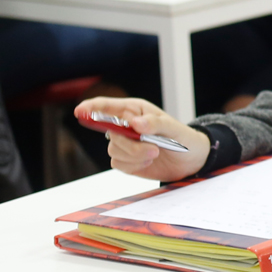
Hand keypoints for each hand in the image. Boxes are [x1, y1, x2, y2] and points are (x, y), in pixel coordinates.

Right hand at [74, 97, 207, 181]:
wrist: (191, 161)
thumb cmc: (184, 138)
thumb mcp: (174, 129)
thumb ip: (155, 124)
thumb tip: (135, 123)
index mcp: (135, 111)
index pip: (107, 106)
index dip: (91, 108)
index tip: (80, 111)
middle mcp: (126, 126)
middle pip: (110, 133)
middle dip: (130, 144)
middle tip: (154, 149)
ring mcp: (125, 143)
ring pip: (114, 150)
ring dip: (135, 155)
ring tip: (155, 153)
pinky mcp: (126, 160)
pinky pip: (118, 163)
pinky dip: (133, 165)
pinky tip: (148, 161)